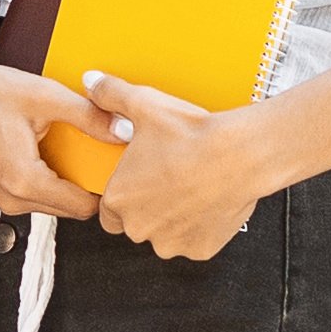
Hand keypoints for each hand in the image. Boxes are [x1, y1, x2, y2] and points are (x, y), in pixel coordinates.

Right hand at [0, 38, 114, 222]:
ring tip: (74, 148)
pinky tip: (47, 147)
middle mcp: (12, 198)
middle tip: (99, 156)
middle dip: (86, 186)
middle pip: (68, 207)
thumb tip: (125, 130)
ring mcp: (0, 196)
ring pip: (50, 200)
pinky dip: (46, 176)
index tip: (114, 169)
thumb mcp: (43, 96)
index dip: (103, 190)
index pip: (83, 208)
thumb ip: (88, 116)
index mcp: (25, 182)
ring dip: (65, 180)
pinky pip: (32, 191)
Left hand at [83, 72, 295, 261]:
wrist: (239, 154)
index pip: (109, 210)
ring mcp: (170, 243)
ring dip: (173, 219)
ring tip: (192, 187)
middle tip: (170, 178)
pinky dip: (200, 227)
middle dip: (149, 207)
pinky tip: (209, 200)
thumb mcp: (144, 105)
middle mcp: (139, 227)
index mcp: (119, 199)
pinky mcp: (199, 250)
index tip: (142, 179)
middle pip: (137, 224)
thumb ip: (111, 95)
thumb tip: (91, 81)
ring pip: (165, 235)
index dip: (126, 193)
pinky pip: (194, 242)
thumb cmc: (191, 134)